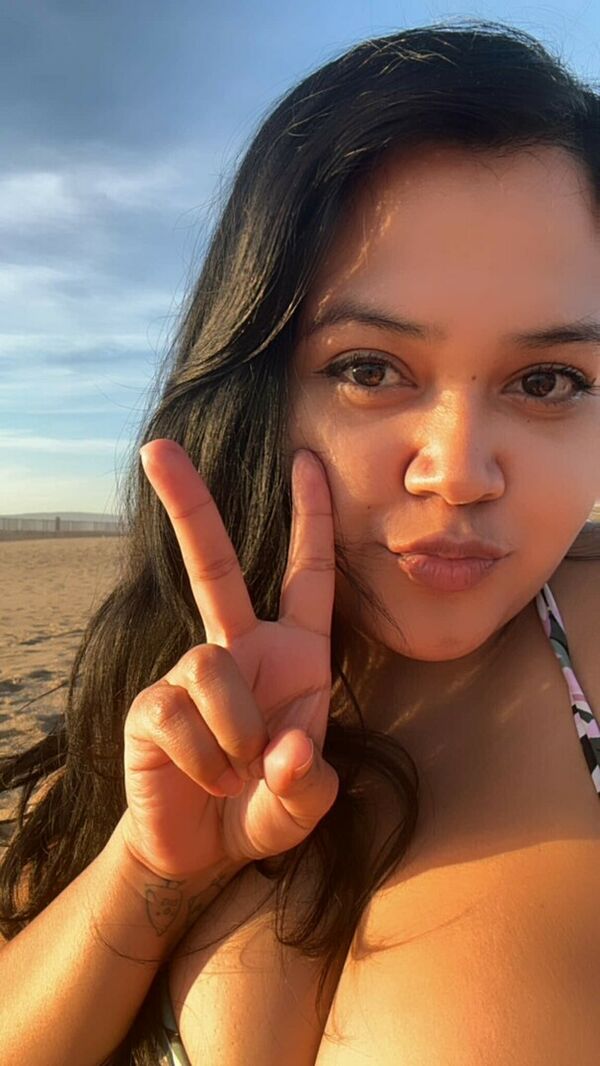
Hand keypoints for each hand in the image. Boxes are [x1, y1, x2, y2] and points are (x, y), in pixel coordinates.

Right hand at [121, 439, 338, 880]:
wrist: (200, 850)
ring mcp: (188, 674)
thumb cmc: (262, 808)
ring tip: (235, 773)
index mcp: (293, 655)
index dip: (310, 520)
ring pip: (211, 667)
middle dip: (188, 505)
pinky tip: (205, 779)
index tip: (307, 460)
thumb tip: (287, 750)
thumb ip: (309, 782)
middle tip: (158, 448)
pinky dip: (204, 758)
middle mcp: (239, 649)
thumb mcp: (305, 804)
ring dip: (234, 733)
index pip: (306, 576)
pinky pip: (179, 713)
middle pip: (211, 565)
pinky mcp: (151, 706)